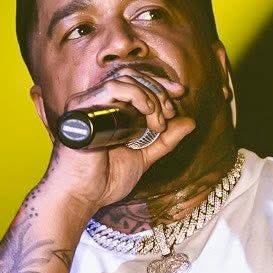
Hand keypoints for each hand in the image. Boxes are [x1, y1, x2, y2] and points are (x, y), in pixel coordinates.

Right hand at [40, 68, 195, 217]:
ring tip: (158, 122)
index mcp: (108, 110)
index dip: (159, 83)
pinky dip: (136, 95)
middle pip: (132, 75)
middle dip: (159, 89)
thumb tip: (190, 121)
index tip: (181, 92)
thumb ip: (165, 140)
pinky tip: (148, 112)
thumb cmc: (105, 181)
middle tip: (170, 112)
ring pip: (124, 79)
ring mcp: (87, 104)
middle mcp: (96, 102)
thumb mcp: (144, 156)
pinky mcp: (81, 109)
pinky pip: (112, 88)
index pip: (134, 81)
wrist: (83, 197)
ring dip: (150, 96)